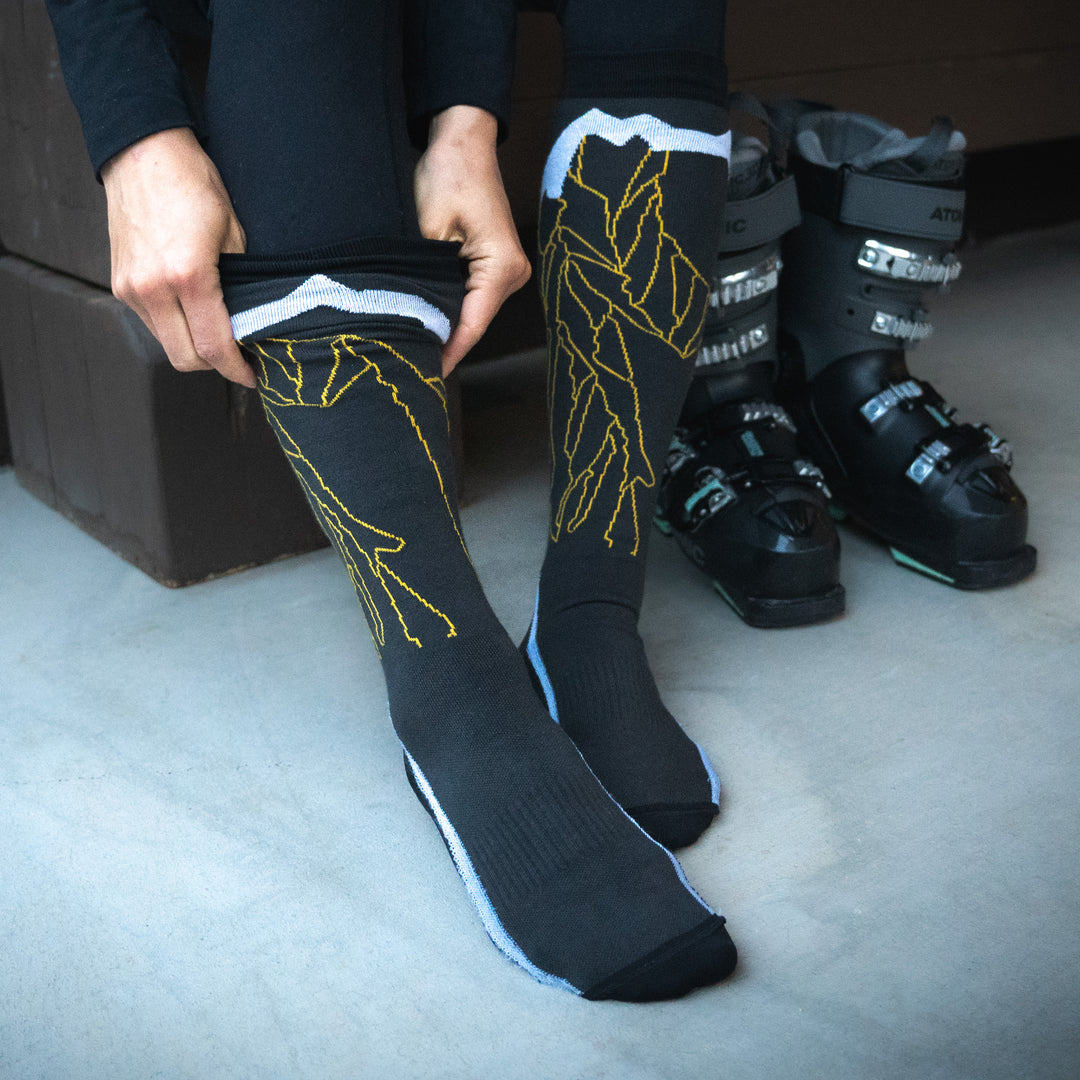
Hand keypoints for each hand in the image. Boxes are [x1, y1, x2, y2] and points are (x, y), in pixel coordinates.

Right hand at [101, 127, 254, 387]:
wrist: (143, 152)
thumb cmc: (194, 184)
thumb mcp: (234, 233)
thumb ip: (242, 283)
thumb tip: (253, 320)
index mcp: (188, 277)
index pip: (213, 347)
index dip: (236, 370)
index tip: (252, 375)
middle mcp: (153, 289)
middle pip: (185, 359)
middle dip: (215, 365)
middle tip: (238, 357)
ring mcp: (131, 288)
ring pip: (167, 344)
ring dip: (193, 347)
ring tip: (217, 332)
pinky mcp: (119, 283)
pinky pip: (152, 323)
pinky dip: (175, 327)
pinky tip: (192, 311)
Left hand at [414, 106, 531, 375]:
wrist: (464, 139)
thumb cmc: (449, 174)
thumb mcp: (429, 231)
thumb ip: (426, 278)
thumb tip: (414, 318)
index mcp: (502, 267)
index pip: (472, 324)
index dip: (448, 352)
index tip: (425, 374)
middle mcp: (512, 274)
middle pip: (473, 322)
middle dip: (443, 342)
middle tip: (408, 364)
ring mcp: (507, 270)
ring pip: (471, 311)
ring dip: (445, 324)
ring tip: (413, 345)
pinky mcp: (495, 264)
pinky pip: (471, 296)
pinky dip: (450, 307)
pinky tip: (426, 318)